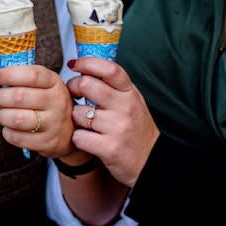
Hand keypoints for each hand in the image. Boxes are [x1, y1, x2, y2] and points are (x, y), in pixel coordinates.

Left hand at [0, 65, 74, 157]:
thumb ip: (14, 78)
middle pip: (19, 97)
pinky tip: (12, 129)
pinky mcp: (48, 142)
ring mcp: (54, 123)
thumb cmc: (48, 104)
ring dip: (3, 116)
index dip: (9, 74)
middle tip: (0, 98)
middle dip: (1, 97)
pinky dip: (8, 132)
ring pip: (16, 119)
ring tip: (5, 114)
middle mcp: (57, 101)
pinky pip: (17, 137)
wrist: (71, 132)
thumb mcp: (39, 86)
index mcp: (54, 82)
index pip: (32, 75)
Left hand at [66, 57, 158, 186]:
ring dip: (76, 118)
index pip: (109, 69)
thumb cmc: (136, 130)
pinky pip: (78, 136)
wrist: (152, 163)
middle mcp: (125, 107)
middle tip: (74, 94)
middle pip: (87, 85)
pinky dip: (79, 139)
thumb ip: (114, 86)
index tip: (76, 64)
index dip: (88, 63)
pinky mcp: (108, 148)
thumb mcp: (132, 102)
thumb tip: (86, 68)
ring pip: (78, 113)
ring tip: (86, 123)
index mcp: (130, 93)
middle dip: (73, 88)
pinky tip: (88, 140)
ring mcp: (117, 127)